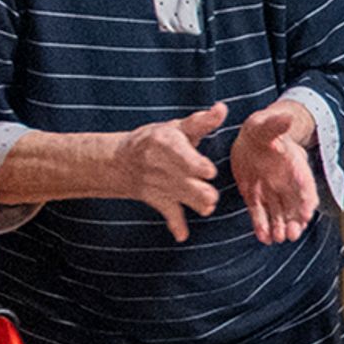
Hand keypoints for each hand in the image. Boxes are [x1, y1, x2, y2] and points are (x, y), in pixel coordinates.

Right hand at [114, 105, 228, 241]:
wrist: (121, 160)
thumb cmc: (157, 139)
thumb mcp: (177, 127)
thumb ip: (202, 121)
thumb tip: (222, 108)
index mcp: (166, 143)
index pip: (182, 157)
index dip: (197, 166)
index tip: (208, 172)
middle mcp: (160, 165)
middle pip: (186, 182)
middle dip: (202, 191)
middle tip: (211, 194)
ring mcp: (158, 184)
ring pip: (183, 199)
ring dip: (198, 205)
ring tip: (207, 205)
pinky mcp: (158, 200)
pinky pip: (169, 214)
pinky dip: (176, 226)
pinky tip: (182, 235)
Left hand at [233, 98, 323, 244]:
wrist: (249, 137)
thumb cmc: (261, 128)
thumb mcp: (266, 125)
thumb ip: (276, 125)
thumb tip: (286, 118)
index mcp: (293, 165)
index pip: (305, 185)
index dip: (307, 200)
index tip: (306, 214)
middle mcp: (285, 182)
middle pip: (294, 205)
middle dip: (294, 221)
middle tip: (292, 235)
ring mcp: (271, 191)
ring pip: (278, 213)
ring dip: (279, 227)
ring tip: (277, 239)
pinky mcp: (255, 196)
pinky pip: (259, 213)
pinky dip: (261, 226)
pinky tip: (262, 238)